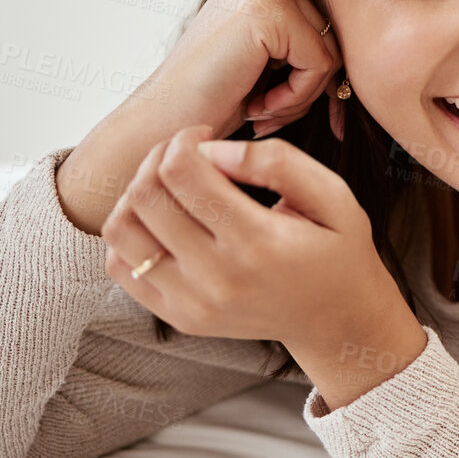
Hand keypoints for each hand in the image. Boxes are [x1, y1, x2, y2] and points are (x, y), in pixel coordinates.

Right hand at [56, 0, 341, 234]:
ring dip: (302, 94)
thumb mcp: (274, 47)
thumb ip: (312, 27)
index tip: (293, 97)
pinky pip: (322, 66)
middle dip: (310, 82)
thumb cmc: (218, 91)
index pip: (334, 14)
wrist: (167, 122)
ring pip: (334, 51)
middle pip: (337, 30)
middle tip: (266, 105)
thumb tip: (381, 26)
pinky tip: (256, 103)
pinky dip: (295, 99)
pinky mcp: (270, 9)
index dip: (320, 65)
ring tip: (258, 104)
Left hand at [100, 126, 417, 374]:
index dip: (185, 139)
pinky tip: (164, 222)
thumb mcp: (333, 195)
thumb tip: (212, 149)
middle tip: (187, 156)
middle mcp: (217, 278)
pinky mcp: (178, 317)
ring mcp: (192, 303)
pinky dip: (131, 234)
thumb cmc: (337, 250)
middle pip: (144, 195)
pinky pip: (121, 266)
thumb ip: (277, 161)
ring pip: (121, 230)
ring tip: (169, 188)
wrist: (337, 320)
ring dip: (136, 194)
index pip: (181, 171)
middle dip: (159, 158)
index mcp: (256, 243)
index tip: (206, 137)